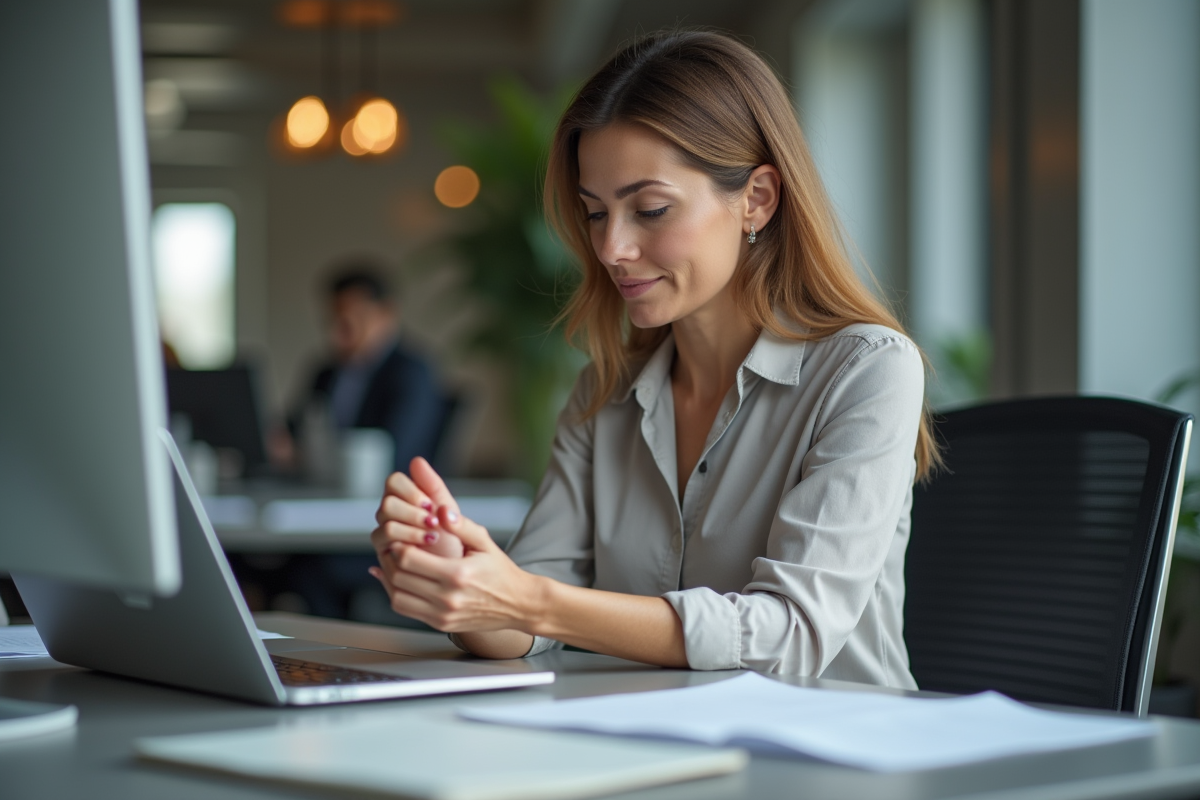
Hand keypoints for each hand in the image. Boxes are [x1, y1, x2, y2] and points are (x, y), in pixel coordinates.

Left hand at [369, 499, 544, 633]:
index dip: (398, 544)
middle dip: (389, 558)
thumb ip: (461, 525)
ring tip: (393, 561)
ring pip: (396, 596)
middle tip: (392, 545)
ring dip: (388, 577)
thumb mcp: (485, 542)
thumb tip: (440, 510)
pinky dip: (395, 593)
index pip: (409, 558)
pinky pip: (406, 609)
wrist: (518, 605)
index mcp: (458, 574)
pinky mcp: (440, 624)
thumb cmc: (501, 571)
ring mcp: (443, 614)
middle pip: (398, 576)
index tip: (400, 534)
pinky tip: (396, 579)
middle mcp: (447, 598)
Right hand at [371, 457, 464, 566]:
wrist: (460, 575)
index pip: (394, 481)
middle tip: (433, 523)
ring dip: (410, 528)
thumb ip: (433, 486)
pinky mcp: (384, 553)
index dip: (411, 491)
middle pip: (388, 501)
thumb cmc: (456, 542)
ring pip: (385, 520)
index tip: (430, 505)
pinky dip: (404, 542)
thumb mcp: (449, 512)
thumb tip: (416, 461)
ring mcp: (385, 533)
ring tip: (432, 538)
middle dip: (412, 511)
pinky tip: (422, 547)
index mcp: (406, 498)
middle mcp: (392, 513)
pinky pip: (383, 541)